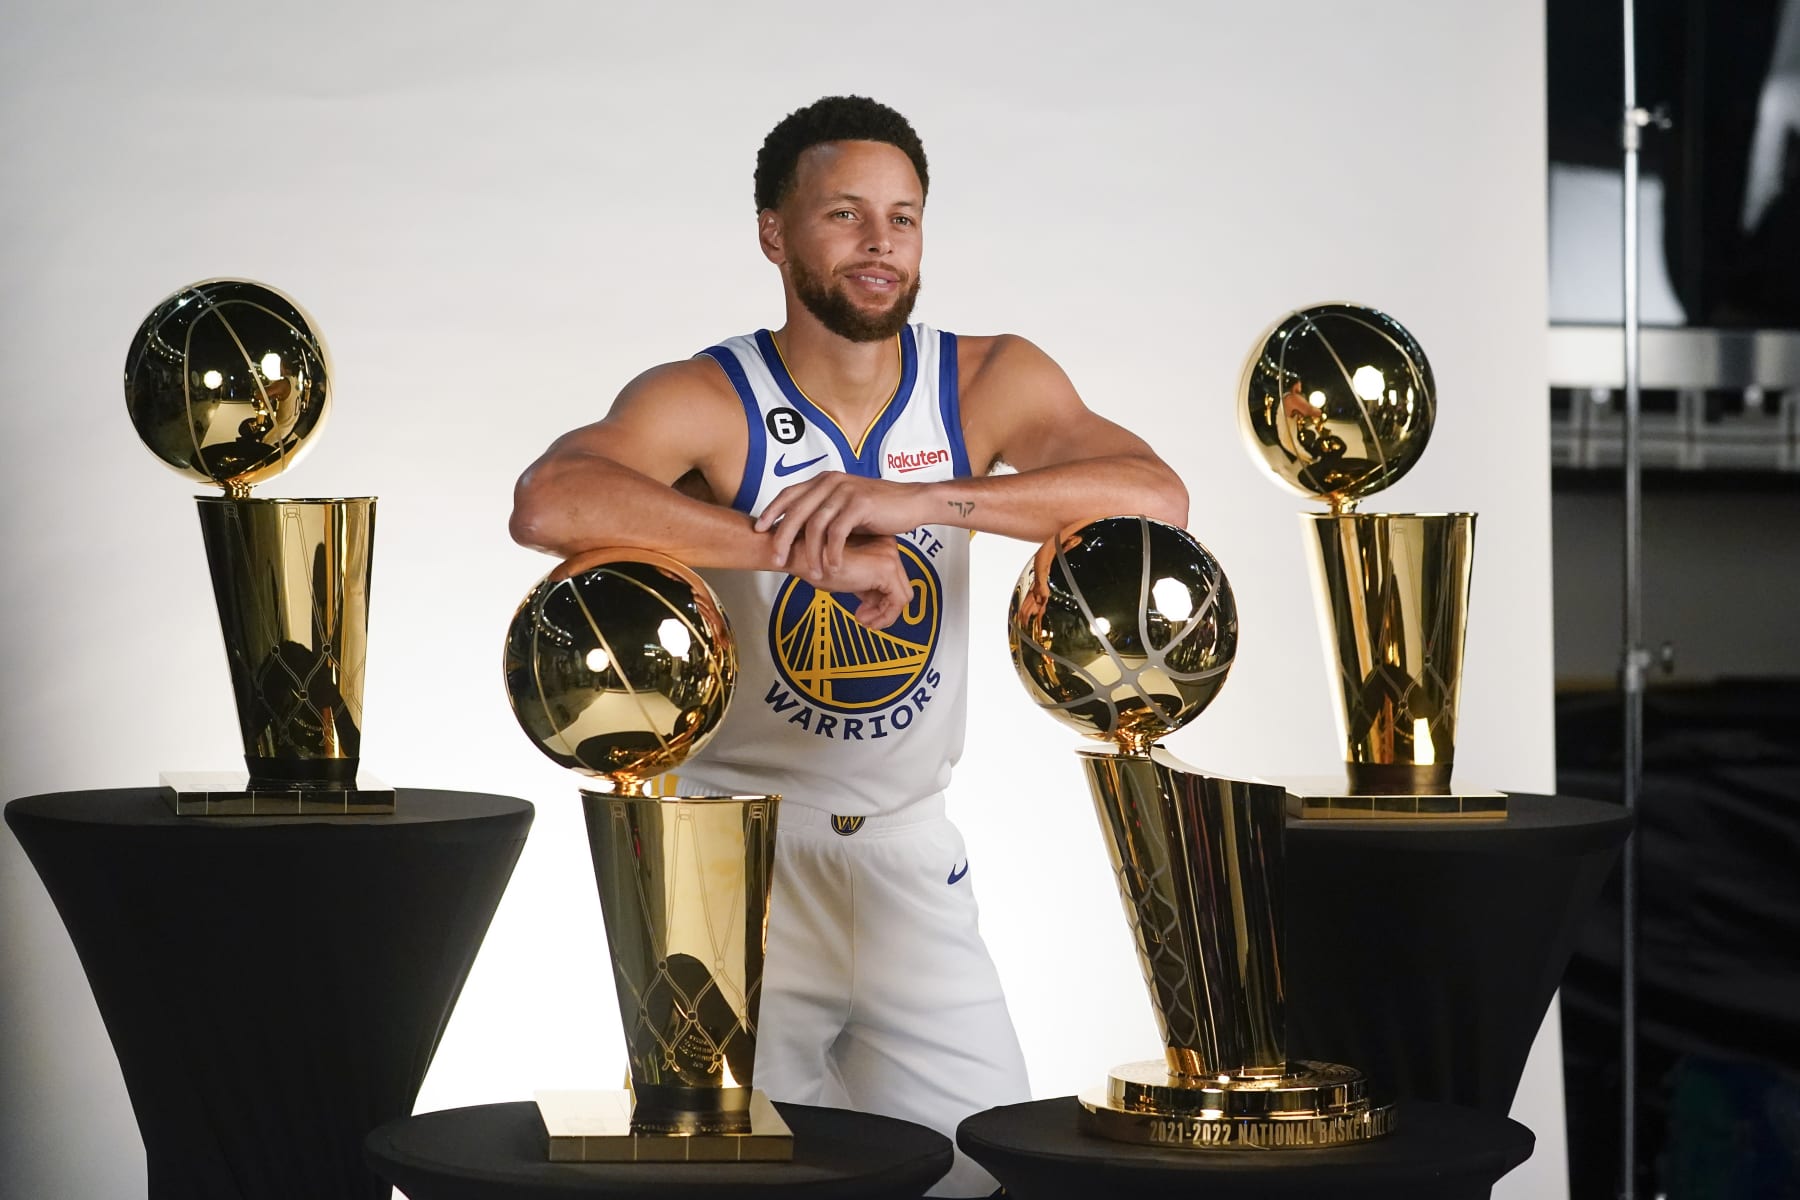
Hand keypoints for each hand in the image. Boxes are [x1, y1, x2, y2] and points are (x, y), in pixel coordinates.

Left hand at [756, 472, 926, 573]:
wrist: (912, 502)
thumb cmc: (879, 508)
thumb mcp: (845, 506)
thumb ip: (824, 511)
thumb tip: (799, 529)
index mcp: (825, 480)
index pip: (790, 494)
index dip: (772, 511)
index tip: (759, 530)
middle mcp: (831, 482)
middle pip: (797, 511)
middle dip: (783, 537)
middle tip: (777, 559)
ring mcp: (845, 491)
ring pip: (816, 524)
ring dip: (811, 551)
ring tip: (810, 572)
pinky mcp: (860, 503)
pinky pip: (838, 532)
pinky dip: (832, 552)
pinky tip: (832, 567)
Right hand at [787, 532, 908, 628]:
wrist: (802, 555)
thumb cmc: (815, 562)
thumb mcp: (847, 575)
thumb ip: (865, 585)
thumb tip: (875, 603)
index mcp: (879, 542)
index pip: (893, 578)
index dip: (879, 599)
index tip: (862, 609)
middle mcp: (888, 545)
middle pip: (900, 586)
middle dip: (882, 608)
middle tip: (862, 617)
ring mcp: (889, 555)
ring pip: (903, 595)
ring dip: (883, 614)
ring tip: (863, 619)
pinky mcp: (885, 569)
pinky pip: (898, 601)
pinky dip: (885, 616)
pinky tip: (864, 618)